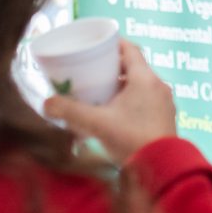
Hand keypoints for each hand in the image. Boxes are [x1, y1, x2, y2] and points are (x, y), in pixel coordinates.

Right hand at [44, 40, 175, 164]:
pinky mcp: (165, 118)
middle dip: (112, 68)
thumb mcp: (96, 124)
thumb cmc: (132, 140)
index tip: (95, 46)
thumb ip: (69, 112)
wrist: (161, 168)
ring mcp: (164, 103)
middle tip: (90, 72)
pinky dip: (130, 100)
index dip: (112, 44)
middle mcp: (158, 86)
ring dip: (121, 86)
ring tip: (99, 93)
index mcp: (145, 78)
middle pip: (134, 67)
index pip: (130, 49)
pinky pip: (146, 100)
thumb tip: (47, 103)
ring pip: (140, 85)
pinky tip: (114, 114)